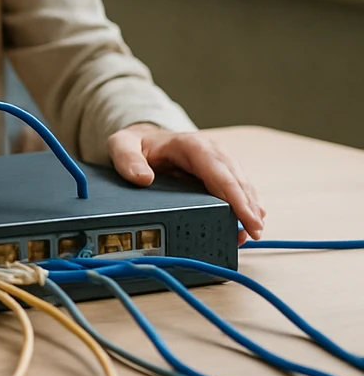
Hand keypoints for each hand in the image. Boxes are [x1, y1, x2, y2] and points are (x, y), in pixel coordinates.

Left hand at [107, 124, 266, 244]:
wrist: (144, 140)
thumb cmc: (136, 144)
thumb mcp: (122, 145)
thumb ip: (127, 160)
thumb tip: (143, 179)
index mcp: (192, 145)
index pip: (219, 171)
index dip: (236, 196)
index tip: (248, 218)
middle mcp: (212, 152)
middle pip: (236, 181)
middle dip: (248, 207)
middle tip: (253, 234)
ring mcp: (219, 163)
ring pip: (242, 186)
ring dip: (250, 209)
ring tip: (250, 235)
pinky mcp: (220, 173)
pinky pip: (238, 190)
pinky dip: (245, 207)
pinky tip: (248, 224)